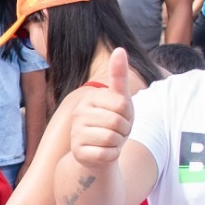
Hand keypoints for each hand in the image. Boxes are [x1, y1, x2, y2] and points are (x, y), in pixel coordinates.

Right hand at [69, 48, 134, 168]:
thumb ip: (119, 76)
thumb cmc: (111, 124)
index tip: (119, 117)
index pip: (123, 105)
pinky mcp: (78, 153)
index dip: (128, 115)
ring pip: (113, 139)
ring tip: (110, 142)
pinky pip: (108, 154)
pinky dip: (112, 156)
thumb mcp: (119, 100)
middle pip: (118, 122)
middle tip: (115, 132)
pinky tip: (104, 153)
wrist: (97, 153)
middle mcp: (79, 114)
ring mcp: (76, 134)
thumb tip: (119, 49)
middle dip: (124, 130)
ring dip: (118, 143)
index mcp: (89, 98)